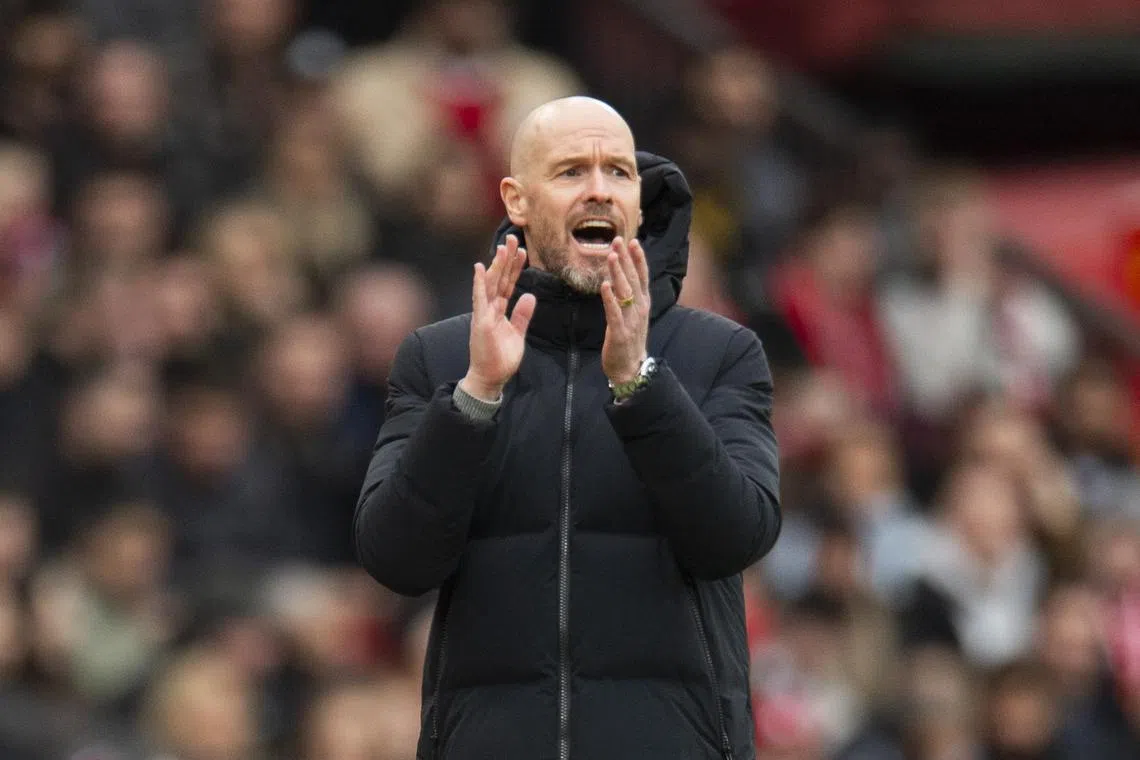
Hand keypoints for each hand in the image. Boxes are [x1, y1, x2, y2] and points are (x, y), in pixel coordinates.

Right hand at [460, 235, 535, 400]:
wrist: (490, 378)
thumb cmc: (501, 358)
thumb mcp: (517, 333)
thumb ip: (522, 315)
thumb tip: (529, 296)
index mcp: (499, 310)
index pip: (508, 283)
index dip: (515, 267)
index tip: (522, 250)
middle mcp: (490, 308)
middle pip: (500, 278)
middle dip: (506, 258)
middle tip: (513, 237)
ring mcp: (484, 314)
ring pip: (491, 284)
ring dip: (496, 265)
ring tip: (503, 247)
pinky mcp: (481, 323)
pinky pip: (480, 300)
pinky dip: (479, 284)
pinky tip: (480, 268)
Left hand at [601, 237, 650, 384]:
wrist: (631, 368)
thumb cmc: (630, 338)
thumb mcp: (634, 314)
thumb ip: (630, 296)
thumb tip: (621, 276)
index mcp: (643, 303)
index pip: (642, 276)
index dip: (638, 258)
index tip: (633, 241)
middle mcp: (639, 309)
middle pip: (632, 279)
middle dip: (625, 259)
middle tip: (618, 240)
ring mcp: (631, 321)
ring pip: (624, 293)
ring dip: (617, 273)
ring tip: (611, 256)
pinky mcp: (619, 333)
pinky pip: (614, 313)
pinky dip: (610, 299)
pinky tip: (605, 286)